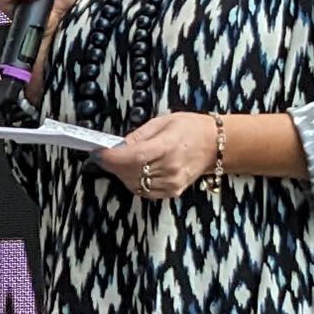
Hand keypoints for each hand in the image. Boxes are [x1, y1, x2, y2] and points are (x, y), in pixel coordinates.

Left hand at [97, 112, 218, 199]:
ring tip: (121, 161)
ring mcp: (172, 183)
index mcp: (168, 147)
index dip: (111, 157)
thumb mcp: (164, 121)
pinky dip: (134, 182)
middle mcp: (170, 168)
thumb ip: (139, 135)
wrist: (216, 145)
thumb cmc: (191, 128)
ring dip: (122, 174)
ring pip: (134, 184)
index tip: (98, 152)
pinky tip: (135, 171)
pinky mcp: (173, 191)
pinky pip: (145, 191)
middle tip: (104, 154)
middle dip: (113, 165)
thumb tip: (119, 145)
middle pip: (130, 173)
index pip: (133, 158)